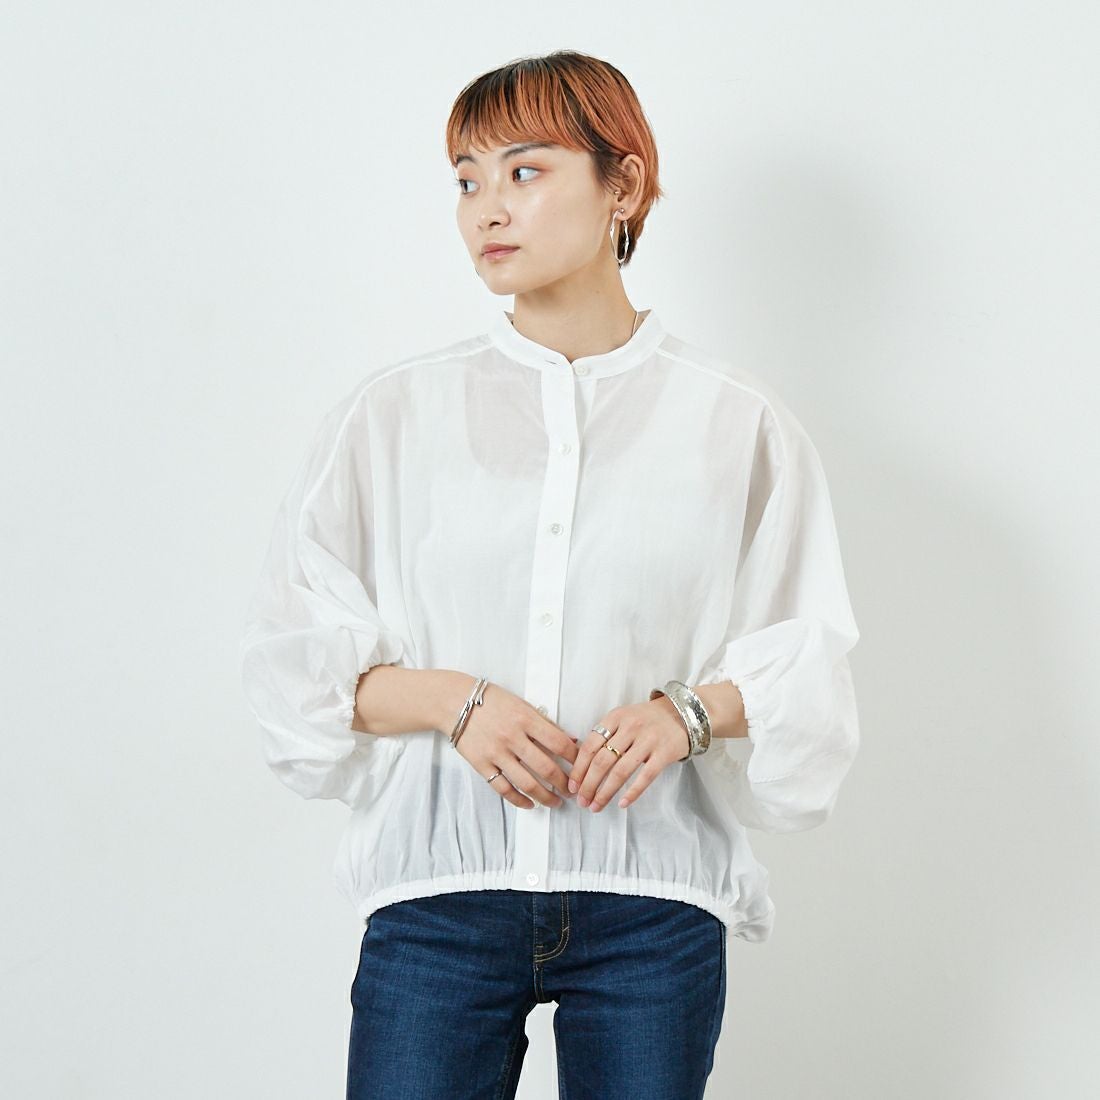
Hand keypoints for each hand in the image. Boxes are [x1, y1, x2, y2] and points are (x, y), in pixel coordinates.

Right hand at [451, 680, 579, 810]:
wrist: (456, 702)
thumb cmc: (493, 701)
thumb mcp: (522, 704)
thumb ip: (545, 723)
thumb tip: (571, 740)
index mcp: (526, 719)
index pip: (559, 744)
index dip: (575, 759)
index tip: (582, 768)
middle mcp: (512, 737)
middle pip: (546, 768)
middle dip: (564, 783)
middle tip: (572, 791)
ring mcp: (496, 753)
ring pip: (527, 783)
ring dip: (546, 797)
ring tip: (556, 802)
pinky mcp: (482, 765)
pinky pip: (503, 788)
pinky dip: (519, 800)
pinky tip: (530, 804)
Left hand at [567, 696, 689, 811]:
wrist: (683, 713)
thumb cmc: (647, 720)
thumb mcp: (622, 718)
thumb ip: (604, 735)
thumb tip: (581, 766)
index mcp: (615, 717)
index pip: (590, 746)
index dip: (579, 769)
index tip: (572, 786)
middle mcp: (630, 727)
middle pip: (602, 761)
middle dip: (589, 785)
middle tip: (582, 801)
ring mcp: (648, 740)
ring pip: (620, 771)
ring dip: (605, 792)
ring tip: (596, 806)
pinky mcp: (664, 753)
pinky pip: (645, 777)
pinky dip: (632, 793)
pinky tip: (622, 803)